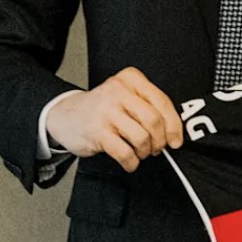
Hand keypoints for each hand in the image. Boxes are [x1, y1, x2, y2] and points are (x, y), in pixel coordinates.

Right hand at [46, 67, 184, 172]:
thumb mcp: (126, 96)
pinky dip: (132, 162)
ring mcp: (106, 111)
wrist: (64, 115)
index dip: (174, 125)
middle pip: (154, 121)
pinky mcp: (97, 131)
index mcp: (130, 79)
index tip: (176, 140)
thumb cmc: (103, 109)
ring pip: (142, 137)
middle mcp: (118, 91)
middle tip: (156, 148)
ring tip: (140, 152)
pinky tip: (129, 162)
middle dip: (160, 140)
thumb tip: (174, 132)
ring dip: (145, 152)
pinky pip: (125, 152)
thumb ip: (148, 106)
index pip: (162, 102)